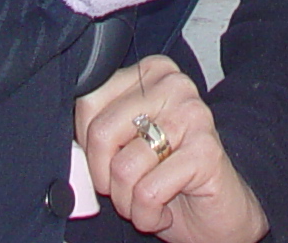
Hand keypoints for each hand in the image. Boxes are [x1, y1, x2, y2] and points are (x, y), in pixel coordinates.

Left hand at [75, 57, 267, 241]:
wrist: (215, 213)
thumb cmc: (166, 178)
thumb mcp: (127, 145)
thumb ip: (102, 133)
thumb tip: (72, 148)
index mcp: (151, 73)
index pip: (89, 100)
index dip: (89, 146)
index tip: (109, 161)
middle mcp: (174, 85)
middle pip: (101, 133)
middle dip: (105, 177)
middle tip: (126, 188)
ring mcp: (193, 115)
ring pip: (124, 167)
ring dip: (128, 201)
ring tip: (147, 201)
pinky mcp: (205, 151)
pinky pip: (148, 192)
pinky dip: (147, 215)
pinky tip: (163, 211)